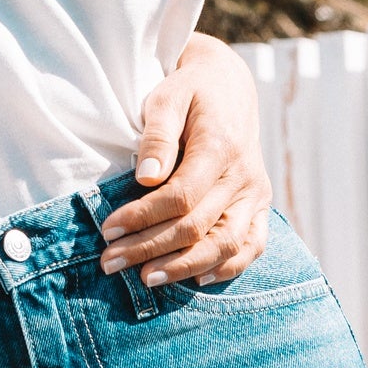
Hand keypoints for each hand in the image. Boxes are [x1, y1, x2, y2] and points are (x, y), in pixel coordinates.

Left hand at [102, 34, 272, 287]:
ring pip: (226, 244)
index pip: (181, 197)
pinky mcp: (260, 204)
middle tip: (110, 262)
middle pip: (197, 226)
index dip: (142, 217)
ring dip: (184, 267)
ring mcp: (256, 193)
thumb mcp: (168, 97)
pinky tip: (197, 279)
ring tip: (145, 278)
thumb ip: (157, 135)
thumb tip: (145, 176)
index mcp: (221, 146)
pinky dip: (227, 268)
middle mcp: (244, 175)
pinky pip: (252, 245)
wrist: (230, 88)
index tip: (108, 229)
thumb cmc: (190, 93)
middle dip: (149, 248)